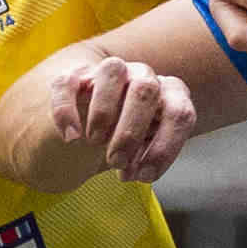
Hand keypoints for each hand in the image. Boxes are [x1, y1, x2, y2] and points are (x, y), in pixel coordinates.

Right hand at [49, 50, 196, 184]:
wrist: (93, 124)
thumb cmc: (130, 138)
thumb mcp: (146, 149)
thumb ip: (145, 155)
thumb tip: (136, 170)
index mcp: (170, 93)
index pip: (180, 114)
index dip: (164, 149)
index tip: (144, 176)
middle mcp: (144, 76)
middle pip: (146, 90)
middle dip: (131, 132)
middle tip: (116, 161)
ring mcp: (110, 71)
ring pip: (112, 70)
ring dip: (104, 111)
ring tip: (95, 142)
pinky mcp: (75, 76)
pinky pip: (68, 83)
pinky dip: (67, 111)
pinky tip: (71, 137)